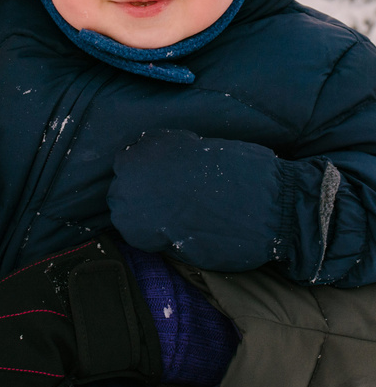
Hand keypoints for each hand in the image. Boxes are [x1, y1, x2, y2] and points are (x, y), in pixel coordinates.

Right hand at [107, 129, 287, 270]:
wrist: (266, 206)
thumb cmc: (228, 239)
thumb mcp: (184, 250)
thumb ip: (158, 232)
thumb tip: (153, 220)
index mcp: (130, 221)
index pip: (122, 216)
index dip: (143, 216)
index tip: (161, 216)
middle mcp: (128, 186)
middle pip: (122, 184)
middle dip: (141, 189)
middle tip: (169, 196)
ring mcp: (146, 157)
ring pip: (132, 159)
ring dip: (148, 166)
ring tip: (174, 177)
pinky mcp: (169, 135)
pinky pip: (154, 142)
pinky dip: (164, 150)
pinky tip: (184, 160)